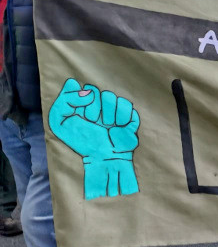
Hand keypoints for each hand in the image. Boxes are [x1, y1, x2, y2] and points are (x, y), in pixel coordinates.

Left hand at [49, 78, 139, 199]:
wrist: (103, 158)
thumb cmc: (81, 141)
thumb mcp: (59, 123)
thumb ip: (65, 101)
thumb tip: (86, 91)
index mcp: (84, 102)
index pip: (83, 88)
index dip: (81, 101)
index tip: (80, 115)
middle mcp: (101, 103)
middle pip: (98, 91)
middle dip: (93, 109)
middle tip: (93, 123)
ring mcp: (115, 109)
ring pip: (112, 97)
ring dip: (106, 114)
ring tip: (106, 126)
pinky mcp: (129, 116)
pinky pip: (127, 105)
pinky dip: (120, 117)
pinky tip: (117, 127)